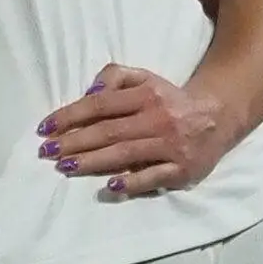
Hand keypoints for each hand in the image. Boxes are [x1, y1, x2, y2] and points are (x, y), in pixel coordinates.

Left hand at [39, 64, 242, 195]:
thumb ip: (115, 77)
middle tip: (46, 152)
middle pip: (108, 131)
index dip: (70, 116)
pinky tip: (109, 187)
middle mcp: (158, 118)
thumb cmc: (169, 100)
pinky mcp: (182, 169)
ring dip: (92, 161)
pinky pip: (153, 177)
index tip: (44, 128)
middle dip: (73, 142)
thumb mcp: (145, 78)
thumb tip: (89, 93)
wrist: (217, 117)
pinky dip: (132, 183)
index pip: (100, 105)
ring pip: (125, 154)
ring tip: (64, 166)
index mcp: (147, 94)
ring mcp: (171, 145)